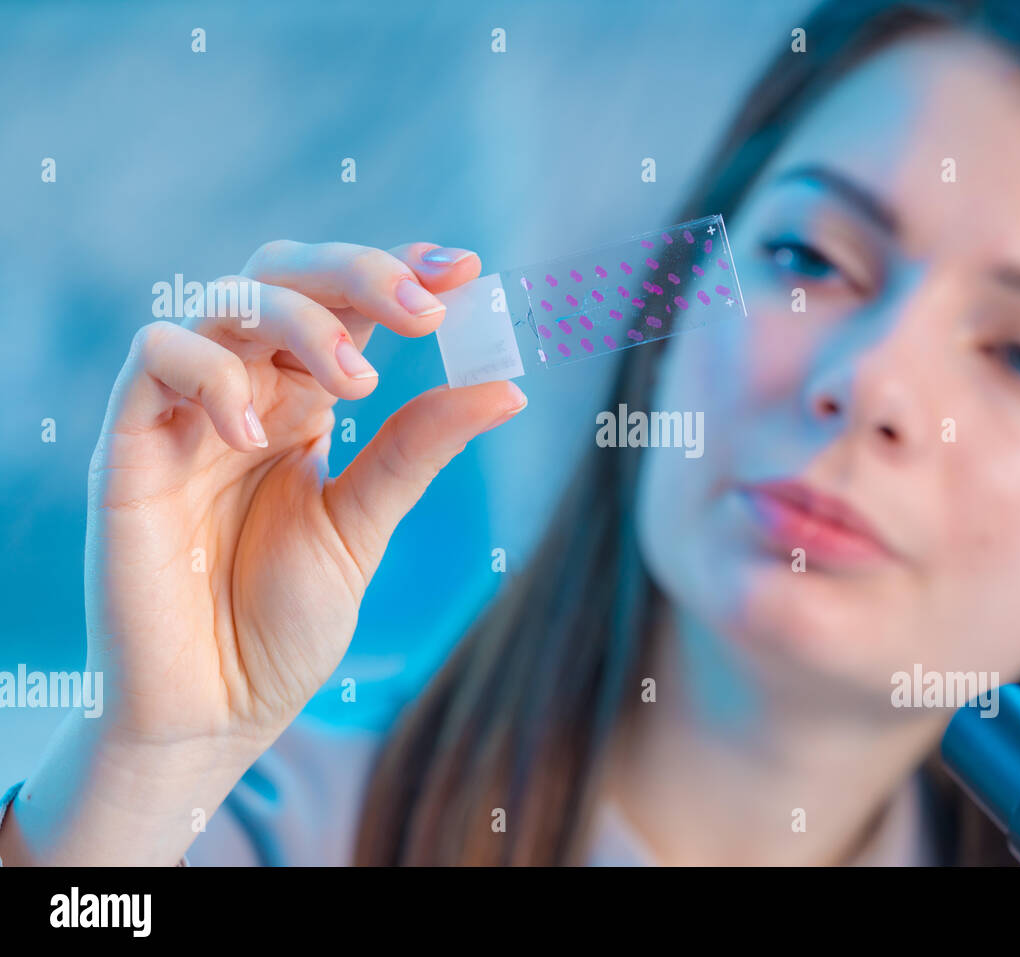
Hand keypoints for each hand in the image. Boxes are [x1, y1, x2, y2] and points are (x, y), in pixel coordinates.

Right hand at [86, 240, 524, 754]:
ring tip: (359, 384)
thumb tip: (509, 386)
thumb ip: (418, 447)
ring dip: (302, 319)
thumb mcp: (364, 523)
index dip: (397, 270)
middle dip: (359, 273)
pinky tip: (256, 431)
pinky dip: (211, 370)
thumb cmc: (283, 621)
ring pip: (226, 298)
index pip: (344, 304)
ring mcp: (186, 412)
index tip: (464, 269)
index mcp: (302, 402)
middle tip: (427, 311)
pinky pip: (155, 356)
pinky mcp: (130, 444)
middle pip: (285, 275)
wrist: (214, 710)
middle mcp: (245, 390)